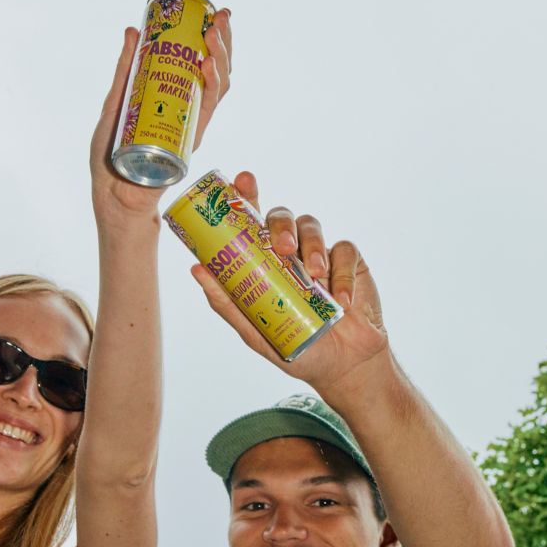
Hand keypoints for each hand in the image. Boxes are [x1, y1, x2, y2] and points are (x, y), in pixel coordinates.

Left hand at [90, 9, 232, 222]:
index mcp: (178, 100)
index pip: (205, 65)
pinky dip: (210, 87)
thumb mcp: (116, 102)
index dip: (215, 39)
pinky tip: (208, 66)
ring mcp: (192, 125)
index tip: (216, 15)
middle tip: (219, 19)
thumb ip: (125, 70)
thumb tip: (132, 30)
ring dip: (221, 58)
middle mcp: (190, 112)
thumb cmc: (112, 155)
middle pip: (217, 72)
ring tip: (213, 35)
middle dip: (223, 42)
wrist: (113, 194)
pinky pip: (207, 111)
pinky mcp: (189, 140)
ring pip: (218, 88)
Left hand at [189, 171, 389, 394]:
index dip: (247, 194)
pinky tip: (341, 301)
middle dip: (280, 224)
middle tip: (282, 248)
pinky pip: (345, 250)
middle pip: (282, 216)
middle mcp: (292, 250)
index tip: (242, 180)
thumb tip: (196, 270)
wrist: (343, 366)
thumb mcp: (256, 332)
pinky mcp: (350, 261)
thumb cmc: (298, 347)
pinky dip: (342, 275)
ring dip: (312, 246)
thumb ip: (228, 304)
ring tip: (314, 276)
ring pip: (313, 225)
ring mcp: (321, 253)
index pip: (252, 220)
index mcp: (265, 260)